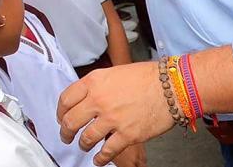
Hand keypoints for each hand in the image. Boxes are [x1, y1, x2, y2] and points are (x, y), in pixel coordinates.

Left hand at [57, 61, 171, 165]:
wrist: (171, 86)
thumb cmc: (147, 77)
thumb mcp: (114, 73)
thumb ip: (97, 86)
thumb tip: (86, 98)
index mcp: (94, 82)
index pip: (65, 99)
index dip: (60, 111)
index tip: (61, 117)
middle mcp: (99, 100)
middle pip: (71, 121)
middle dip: (65, 131)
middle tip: (66, 135)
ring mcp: (112, 119)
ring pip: (86, 138)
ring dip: (83, 144)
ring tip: (84, 146)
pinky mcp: (127, 134)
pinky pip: (107, 151)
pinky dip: (100, 158)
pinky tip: (99, 159)